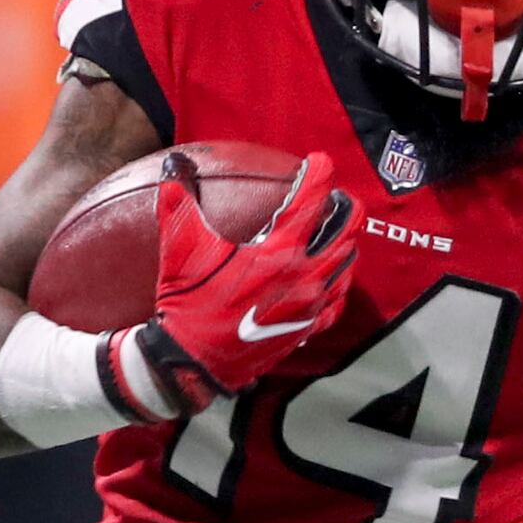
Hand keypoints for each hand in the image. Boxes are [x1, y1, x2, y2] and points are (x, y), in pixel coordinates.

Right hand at [130, 150, 360, 409]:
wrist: (194, 362)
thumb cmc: (189, 303)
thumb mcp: (181, 249)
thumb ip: (179, 202)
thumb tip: (174, 164)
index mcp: (279, 253)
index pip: (312, 202)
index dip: (320, 175)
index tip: (320, 161)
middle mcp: (305, 278)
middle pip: (346, 233)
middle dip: (348, 208)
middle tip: (339, 196)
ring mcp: (310, 307)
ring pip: (346, 266)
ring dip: (346, 244)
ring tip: (338, 232)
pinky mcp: (307, 330)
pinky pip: (337, 303)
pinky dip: (339, 284)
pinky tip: (333, 278)